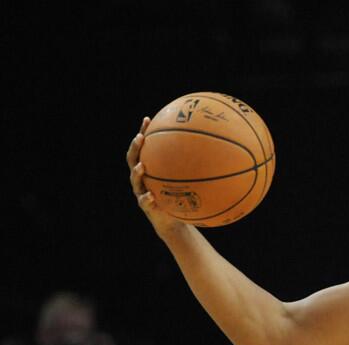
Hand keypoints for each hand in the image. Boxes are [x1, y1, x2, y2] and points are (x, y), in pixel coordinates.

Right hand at [126, 117, 187, 236]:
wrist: (174, 221)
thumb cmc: (182, 198)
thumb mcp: (189, 181)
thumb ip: (195, 167)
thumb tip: (215, 150)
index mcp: (150, 168)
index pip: (144, 147)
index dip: (143, 132)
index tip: (148, 119)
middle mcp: (142, 178)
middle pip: (132, 159)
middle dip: (135, 148)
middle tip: (140, 138)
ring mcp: (141, 191)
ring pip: (134, 180)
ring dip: (137, 172)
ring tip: (142, 166)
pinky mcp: (145, 206)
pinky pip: (144, 202)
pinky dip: (146, 199)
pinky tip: (150, 196)